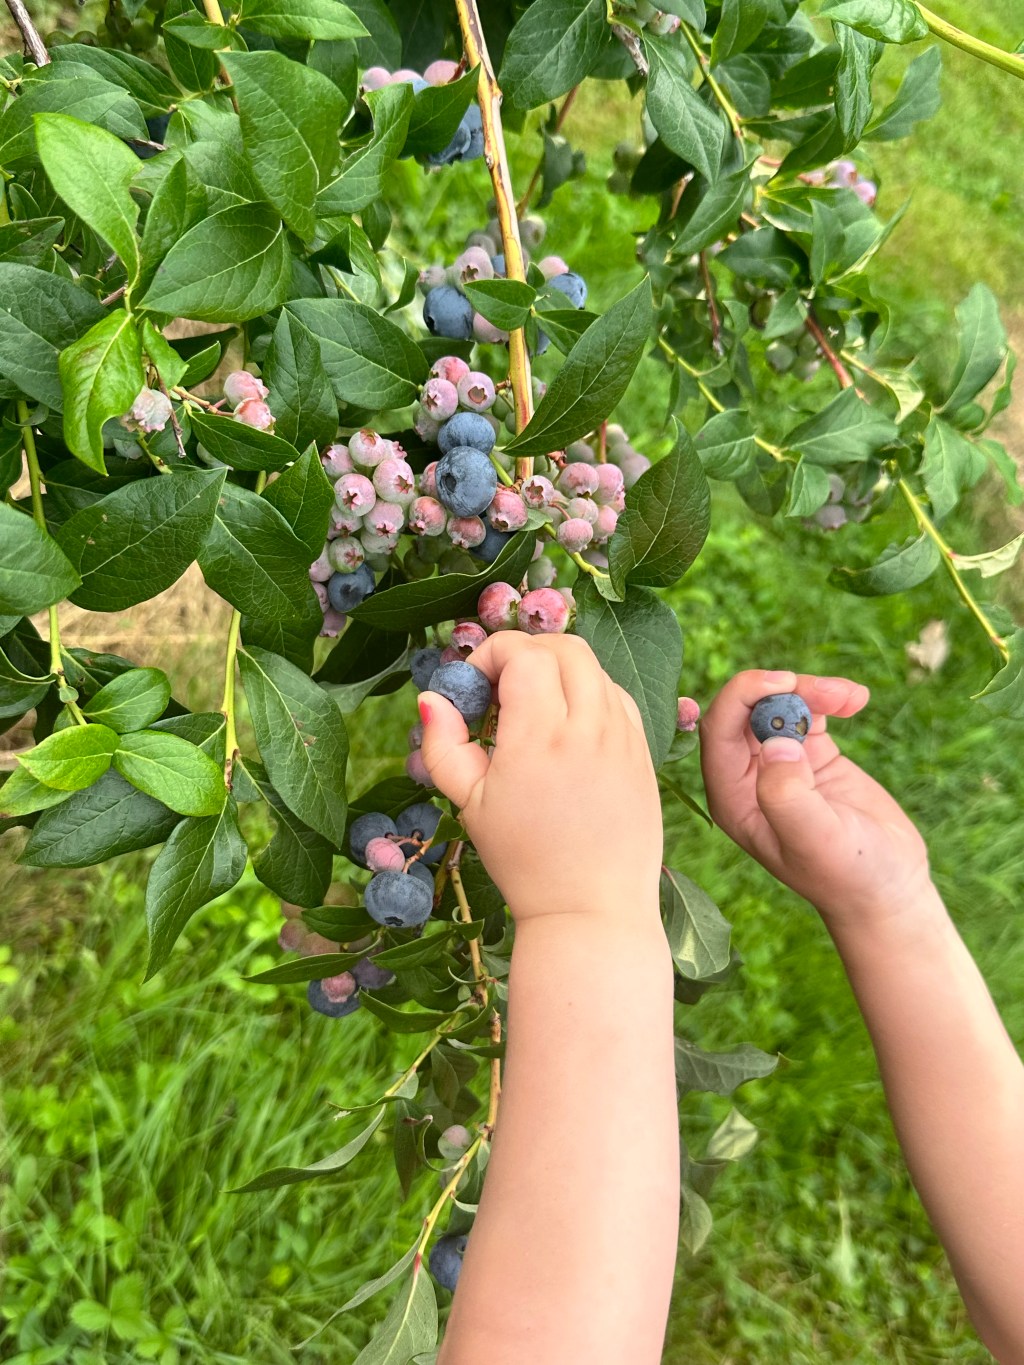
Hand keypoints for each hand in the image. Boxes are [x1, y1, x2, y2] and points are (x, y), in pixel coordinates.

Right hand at [418, 634, 662, 923]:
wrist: (591, 908)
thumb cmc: (523, 860)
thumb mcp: (469, 803)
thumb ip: (443, 745)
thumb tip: (432, 698)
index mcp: (541, 736)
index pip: (524, 654)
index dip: (492, 655)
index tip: (475, 688)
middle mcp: (590, 727)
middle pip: (565, 647)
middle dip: (527, 652)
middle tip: (502, 689)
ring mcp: (624, 737)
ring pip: (595, 667)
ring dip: (559, 671)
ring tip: (533, 712)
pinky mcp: (643, 751)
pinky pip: (617, 697)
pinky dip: (589, 694)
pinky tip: (567, 730)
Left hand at [700, 669, 933, 925]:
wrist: (887, 887)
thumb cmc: (848, 873)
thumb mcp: (816, 839)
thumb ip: (788, 795)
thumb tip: (774, 743)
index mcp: (732, 798)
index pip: (717, 732)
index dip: (741, 697)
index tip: (782, 682)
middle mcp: (747, 777)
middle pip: (744, 710)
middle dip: (779, 689)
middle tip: (823, 691)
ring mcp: (778, 764)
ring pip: (777, 705)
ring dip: (809, 690)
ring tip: (850, 697)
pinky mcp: (810, 755)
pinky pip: (807, 711)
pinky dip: (829, 698)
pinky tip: (856, 700)